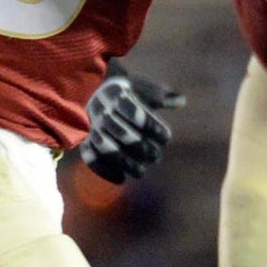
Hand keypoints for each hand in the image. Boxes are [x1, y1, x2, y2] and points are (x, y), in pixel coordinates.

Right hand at [80, 59, 184, 183]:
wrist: (96, 94)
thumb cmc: (126, 92)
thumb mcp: (141, 88)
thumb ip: (159, 95)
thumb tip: (180, 100)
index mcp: (115, 93)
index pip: (134, 111)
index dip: (151, 126)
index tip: (166, 136)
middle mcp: (101, 110)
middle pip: (120, 131)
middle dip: (140, 147)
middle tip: (155, 156)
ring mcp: (92, 126)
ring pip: (105, 147)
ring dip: (124, 162)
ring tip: (140, 171)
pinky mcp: (85, 141)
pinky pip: (91, 158)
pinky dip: (104, 171)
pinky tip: (120, 179)